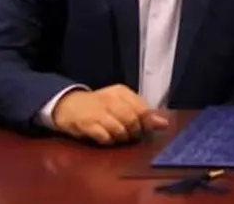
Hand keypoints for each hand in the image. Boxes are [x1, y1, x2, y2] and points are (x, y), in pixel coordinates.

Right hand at [52, 84, 168, 144]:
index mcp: (121, 92)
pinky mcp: (86, 124)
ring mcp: (97, 112)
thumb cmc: (100, 105)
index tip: (145, 130)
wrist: (68, 105)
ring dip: (121, 138)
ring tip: (117, 137)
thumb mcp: (121, 103)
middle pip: (132, 120)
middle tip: (129, 135)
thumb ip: (143, 112)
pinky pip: (104, 137)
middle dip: (134, 133)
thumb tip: (164, 123)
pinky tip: (105, 138)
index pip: (142, 109)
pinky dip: (108, 141)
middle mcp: (110, 99)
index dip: (146, 123)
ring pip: (119, 130)